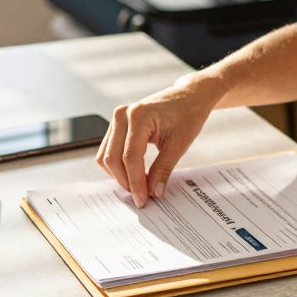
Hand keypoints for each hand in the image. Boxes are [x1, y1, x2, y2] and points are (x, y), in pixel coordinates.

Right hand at [96, 76, 222, 206]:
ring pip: (107, 156)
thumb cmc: (188, 114)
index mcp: (138, 115)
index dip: (135, 182)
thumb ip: (163, 169)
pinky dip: (120, 166)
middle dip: (125, 181)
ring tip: (140, 187)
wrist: (189, 97)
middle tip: (141, 197)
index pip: (130, 156)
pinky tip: (136, 175)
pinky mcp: (118, 125)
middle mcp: (122, 115)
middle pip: (112, 158)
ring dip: (120, 175)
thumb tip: (153, 192)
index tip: (143, 200)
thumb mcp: (180, 144)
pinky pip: (110, 151)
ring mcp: (117, 119)